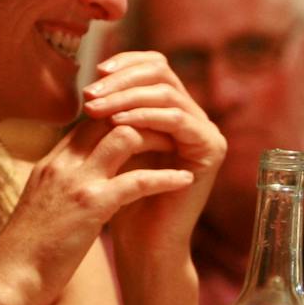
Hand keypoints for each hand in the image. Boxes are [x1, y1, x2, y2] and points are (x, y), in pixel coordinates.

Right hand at [0, 98, 202, 304]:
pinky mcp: (92, 205)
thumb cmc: (25, 251)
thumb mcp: (40, 206)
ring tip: (180, 147)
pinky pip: (138, 180)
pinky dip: (165, 177)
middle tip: (171, 128)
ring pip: (125, 136)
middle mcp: (62, 163)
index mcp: (51, 162)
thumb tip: (80, 186)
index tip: (147, 126)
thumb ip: (60, 188)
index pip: (90, 122)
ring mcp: (76, 181)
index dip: (121, 118)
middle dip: (142, 117)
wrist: (9, 277)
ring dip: (157, 138)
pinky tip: (185, 180)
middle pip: (108, 117)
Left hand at [79, 50, 226, 268]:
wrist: (142, 241)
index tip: (93, 73)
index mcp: (172, 109)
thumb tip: (93, 79)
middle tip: (91, 92)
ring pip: (167, 93)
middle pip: (162, 73)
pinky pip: (177, 120)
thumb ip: (112, 111)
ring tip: (97, 107)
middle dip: (122, 79)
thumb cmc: (120, 196)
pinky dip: (146, 116)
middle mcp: (193, 116)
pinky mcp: (211, 149)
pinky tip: (120, 121)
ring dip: (128, 96)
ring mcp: (206, 131)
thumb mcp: (112, 143)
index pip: (153, 67)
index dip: (125, 63)